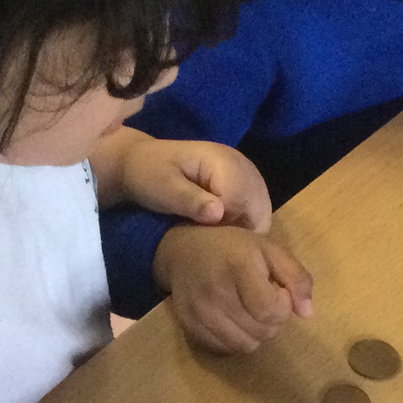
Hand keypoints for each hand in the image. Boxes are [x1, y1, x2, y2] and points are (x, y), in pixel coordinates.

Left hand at [97, 132, 272, 228]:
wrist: (143, 162)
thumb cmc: (148, 174)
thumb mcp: (162, 188)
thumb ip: (190, 200)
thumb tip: (218, 215)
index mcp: (225, 161)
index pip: (240, 203)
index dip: (223, 226)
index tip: (199, 233)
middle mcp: (244, 166)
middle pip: (258, 211)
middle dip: (237, 233)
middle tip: (208, 241)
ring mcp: (248, 176)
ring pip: (260, 217)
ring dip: (241, 232)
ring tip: (213, 238)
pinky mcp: (246, 187)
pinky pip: (255, 215)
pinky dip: (242, 228)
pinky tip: (219, 232)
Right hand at [153, 224, 313, 352]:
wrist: (183, 250)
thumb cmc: (233, 248)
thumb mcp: (270, 250)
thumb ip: (296, 278)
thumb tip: (307, 313)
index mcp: (239, 267)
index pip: (272, 312)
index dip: (282, 306)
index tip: (275, 291)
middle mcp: (215, 292)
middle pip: (261, 332)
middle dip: (270, 320)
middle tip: (261, 299)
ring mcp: (199, 312)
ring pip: (244, 346)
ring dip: (254, 333)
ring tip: (247, 311)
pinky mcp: (189, 326)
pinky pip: (224, 350)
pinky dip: (234, 339)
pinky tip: (231, 318)